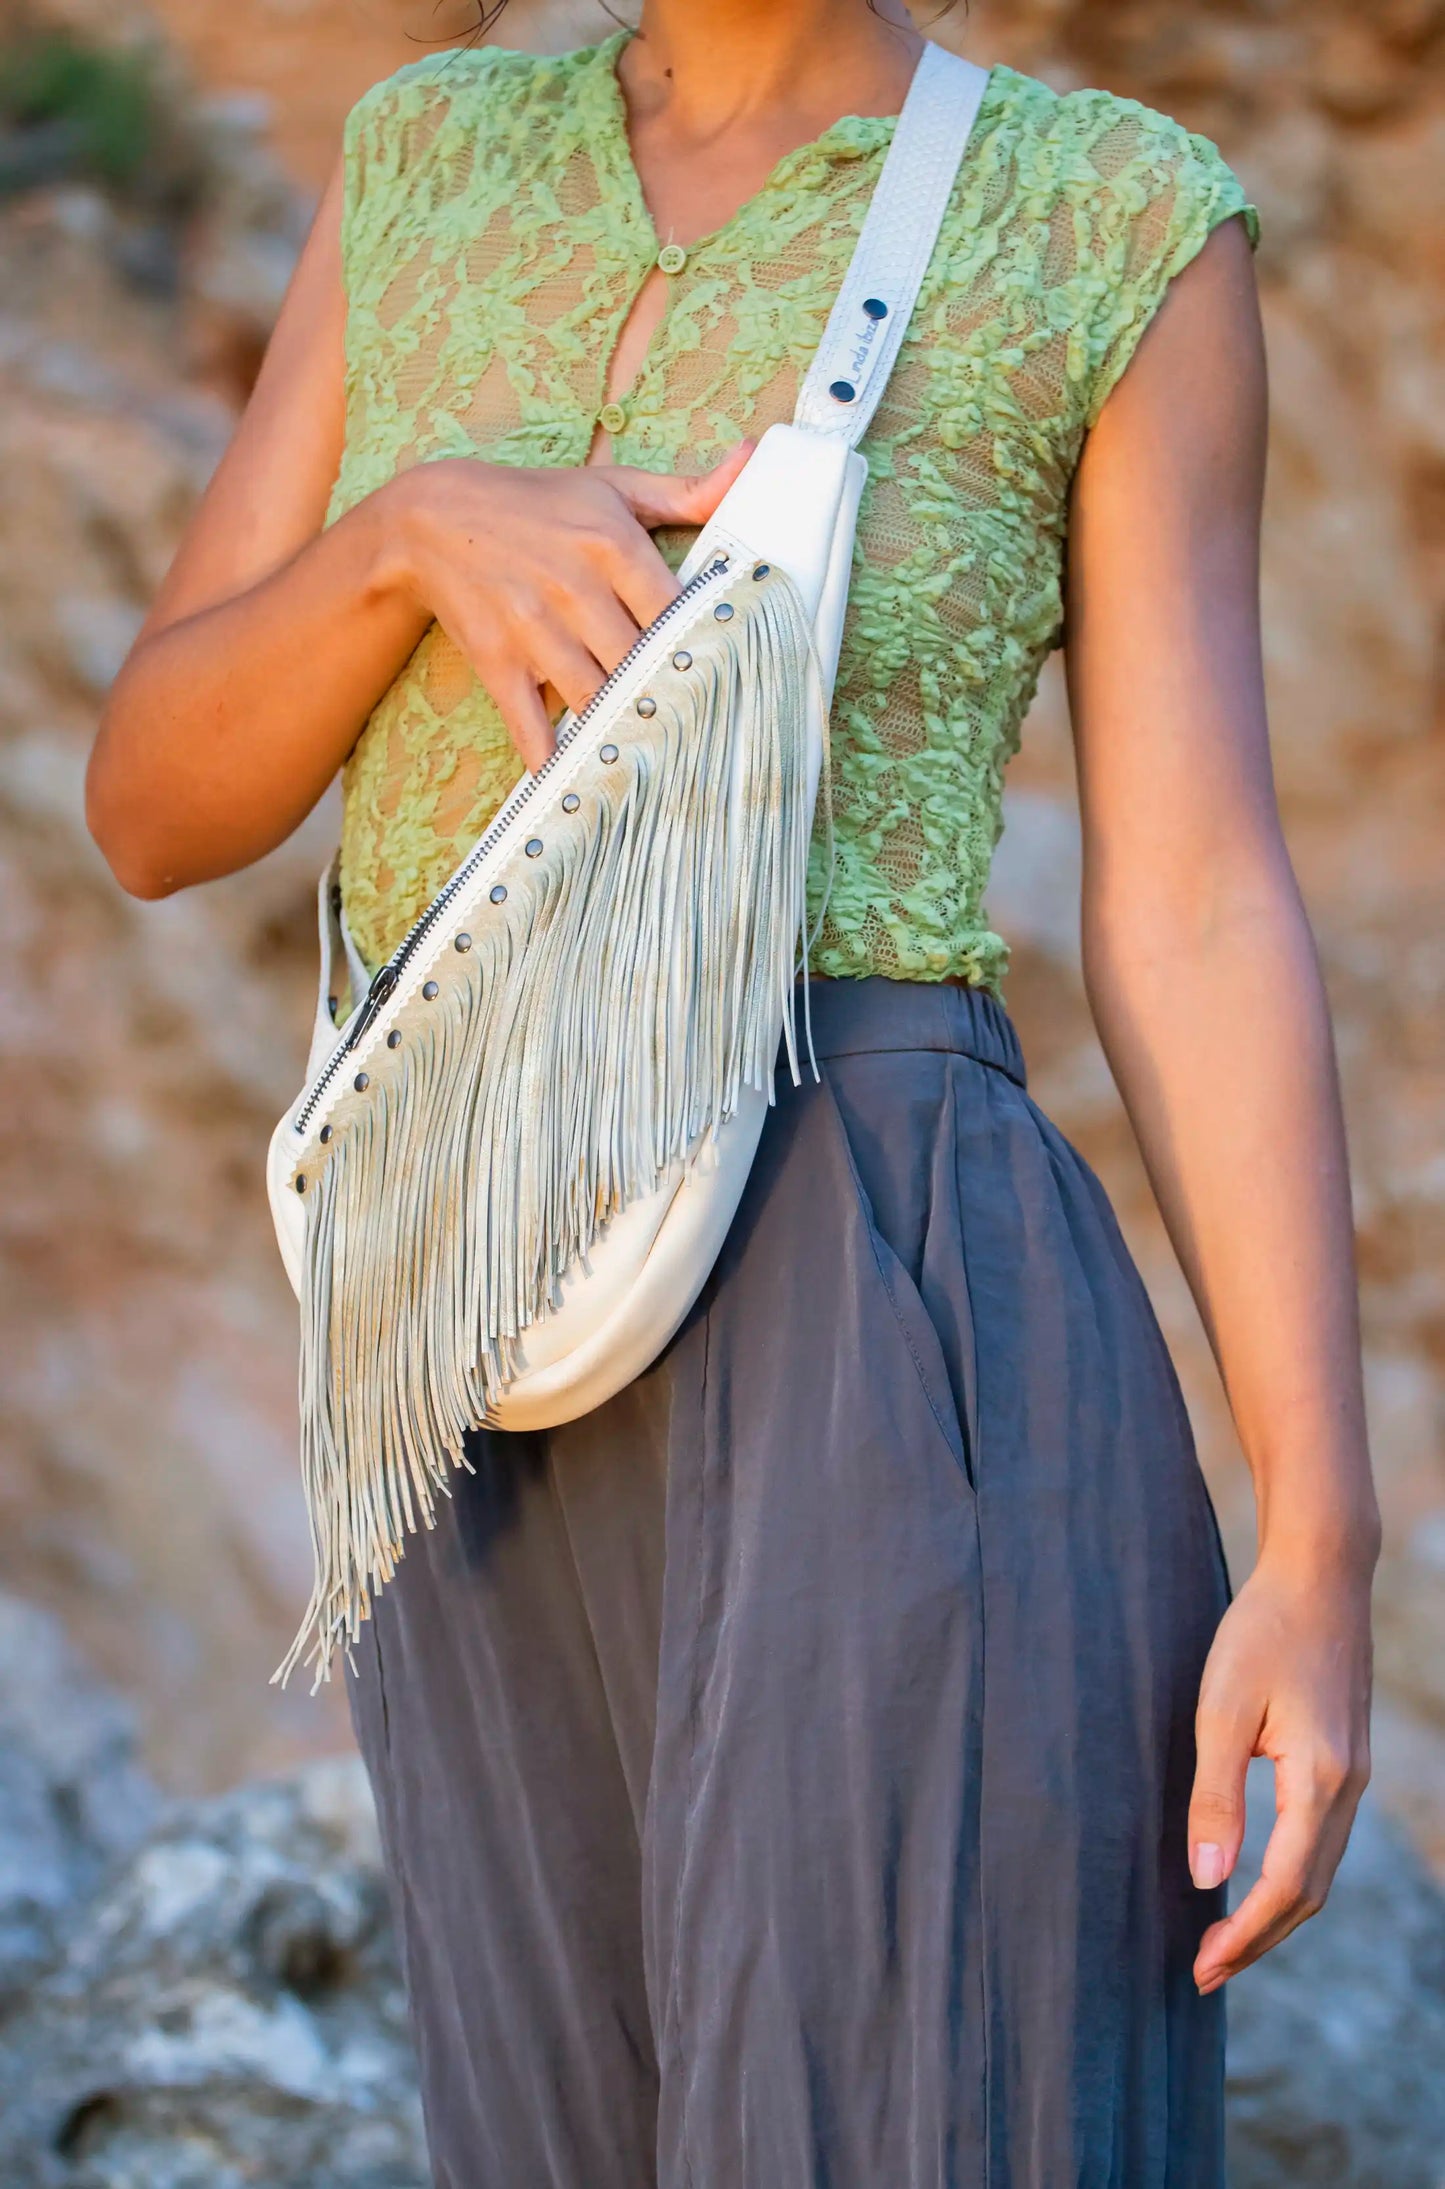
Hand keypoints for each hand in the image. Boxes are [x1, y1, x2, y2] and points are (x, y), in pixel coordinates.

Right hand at [375, 443, 753, 769]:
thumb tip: (753, 458)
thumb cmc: (538, 504)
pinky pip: (529, 722)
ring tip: (659, 761)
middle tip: (706, 733)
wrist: (434, 518)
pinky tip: (580, 780)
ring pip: (594, 697)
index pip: (675, 610)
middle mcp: (575, 588)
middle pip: (639, 662)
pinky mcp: (498, 661)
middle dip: (669, 698)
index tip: (732, 678)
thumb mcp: (612, 487)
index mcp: (612, 544)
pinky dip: (552, 757)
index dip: (704, 648)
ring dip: (623, 732)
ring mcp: (533, 628)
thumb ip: (686, 490)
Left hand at [1188, 1547, 1372, 1991]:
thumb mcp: (1221, 1708)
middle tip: (1206, 1970)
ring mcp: (1354, 1774)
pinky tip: (1254, 1876)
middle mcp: (1348, 1787)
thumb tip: (1206, 1879)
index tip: (1202, 1967)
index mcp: (1321, 1780)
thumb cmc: (1263, 1629)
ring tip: (1224, 1938)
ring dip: (1275, 1912)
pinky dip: (1291, 1875)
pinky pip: (1323, 1840)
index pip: (1285, 1886)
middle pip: (1310, 1893)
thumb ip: (1215, 1796)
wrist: (1319, 1574)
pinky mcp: (1346, 1759)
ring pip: (1321, 1870)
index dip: (1245, 1935)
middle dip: (1259, 1939)